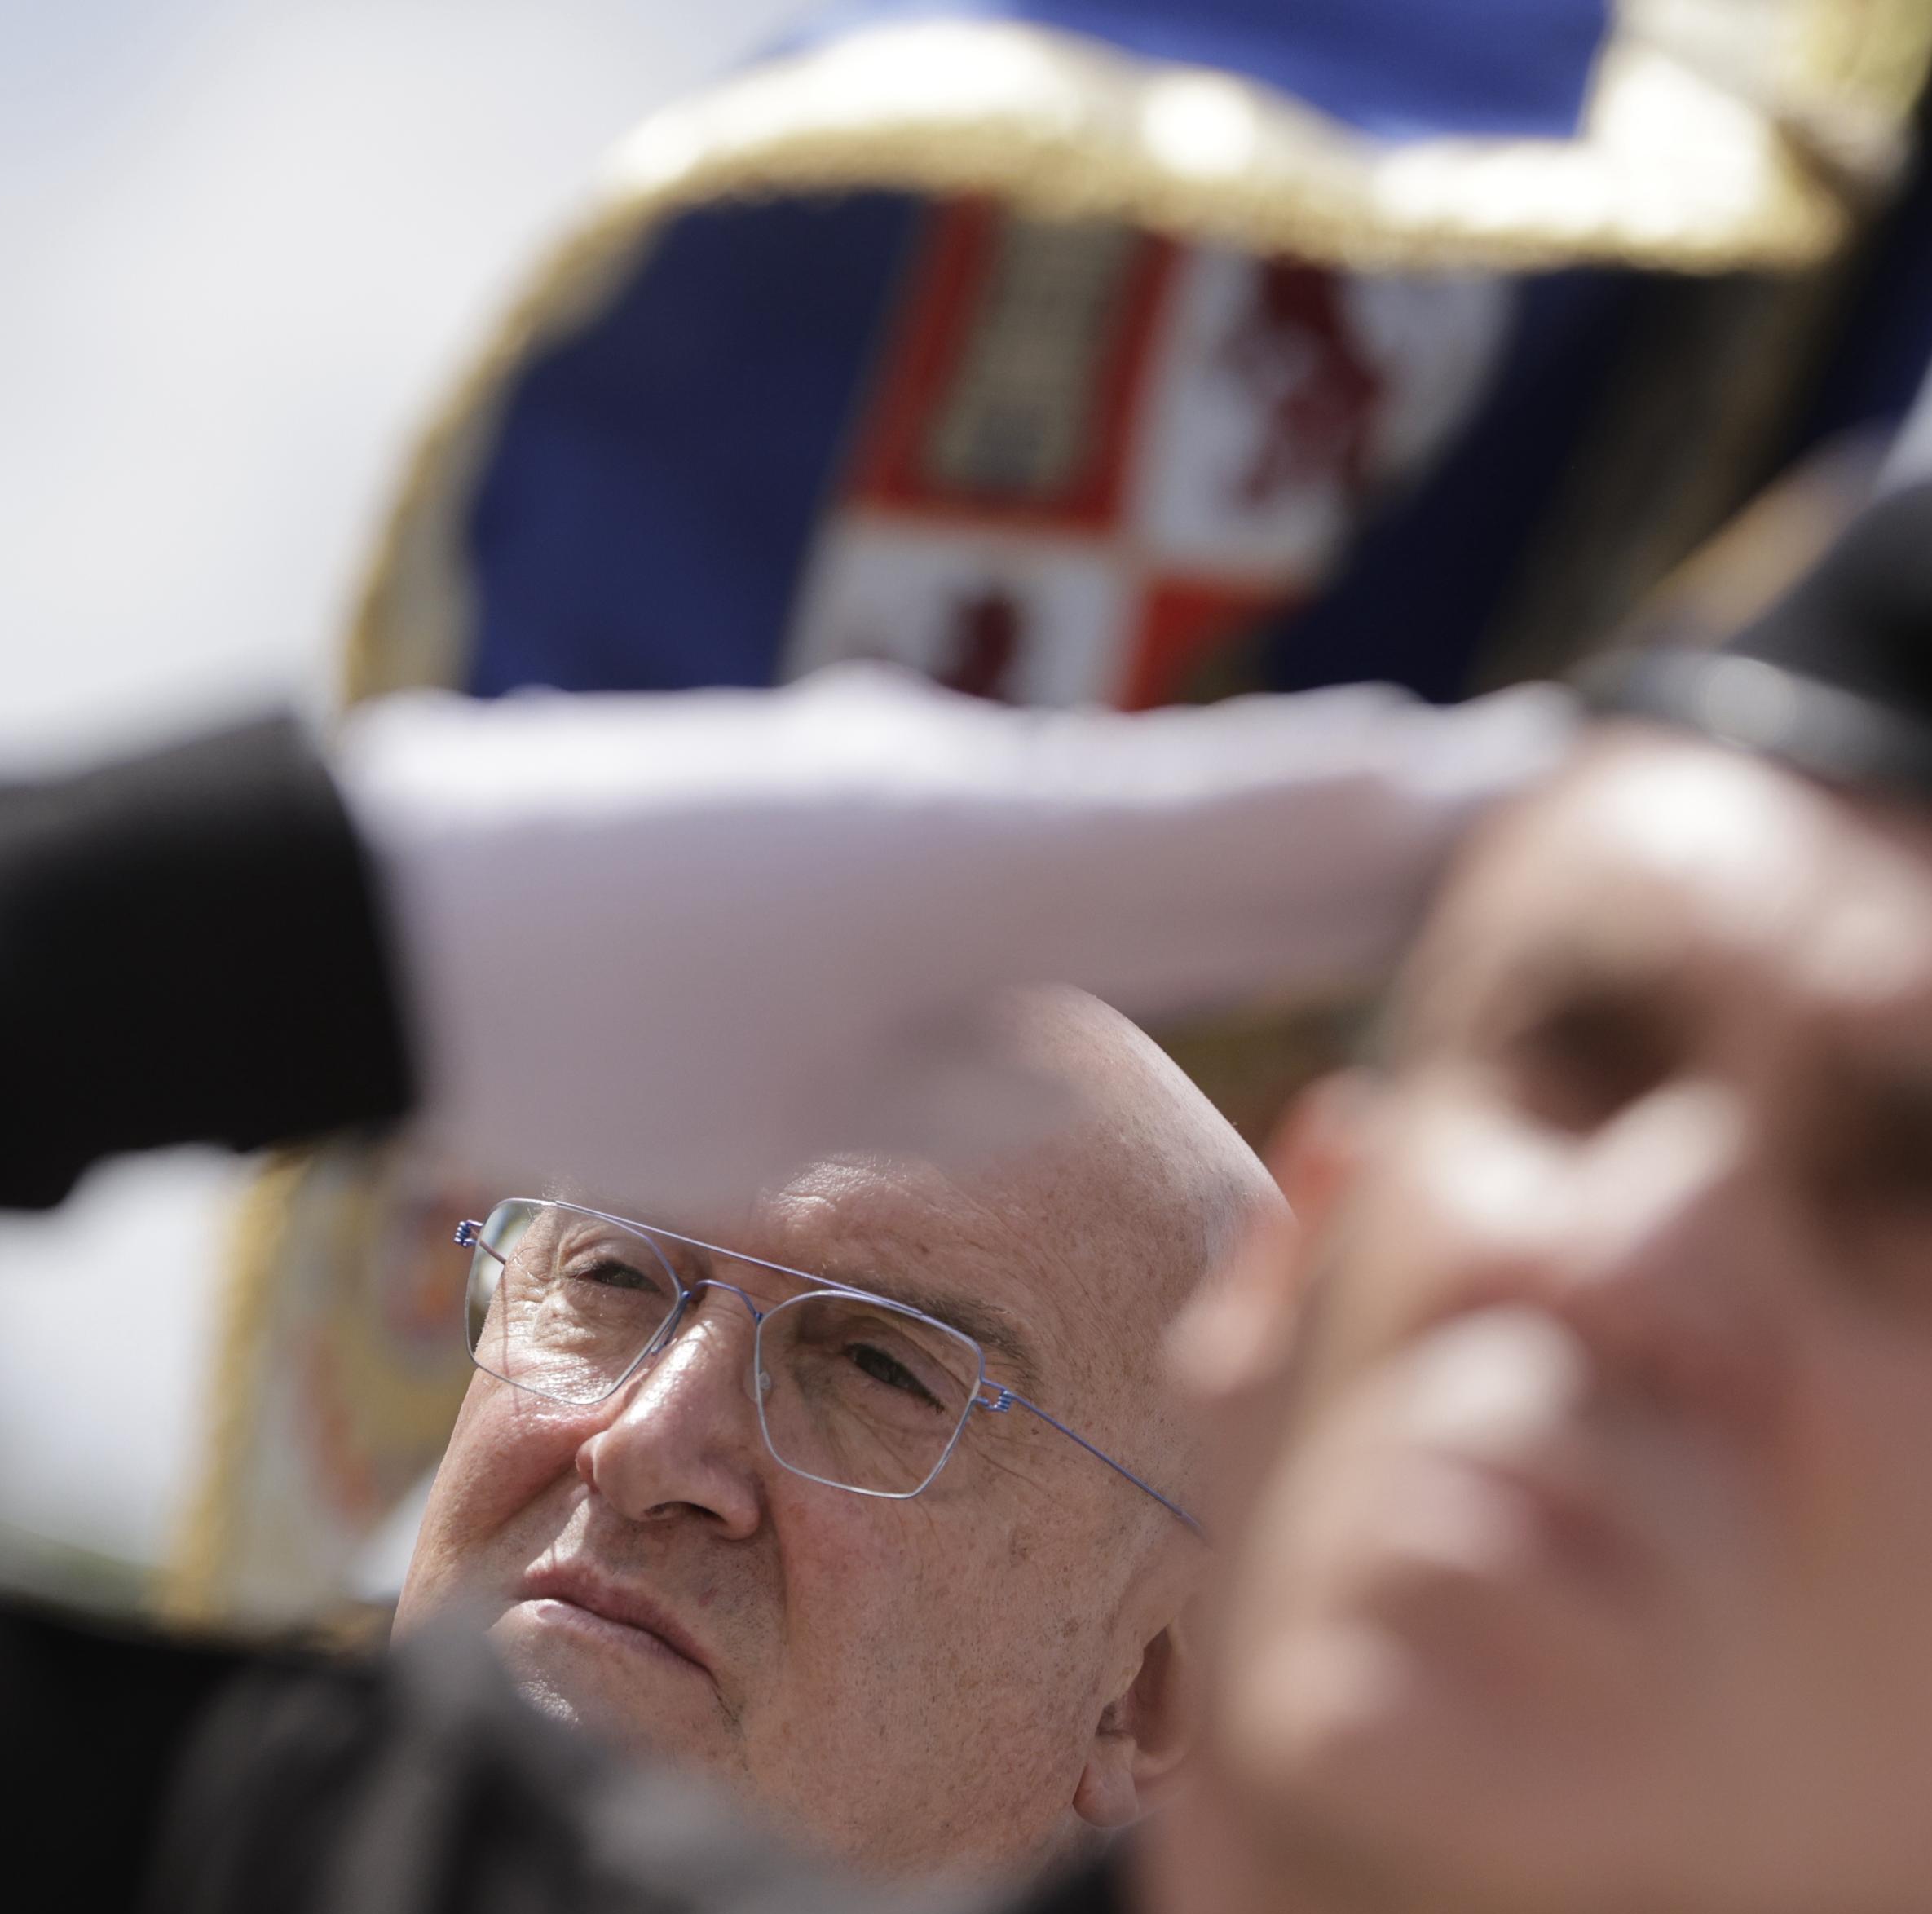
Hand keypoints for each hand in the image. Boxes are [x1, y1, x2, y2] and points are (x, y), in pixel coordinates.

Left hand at [341, 666, 1571, 1218]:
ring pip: (1116, 804)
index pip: (1262, 831)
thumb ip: (960, 1087)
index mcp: (996, 870)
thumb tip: (1070, 1050)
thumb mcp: (792, 1125)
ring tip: (1374, 800)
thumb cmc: (579, 1044)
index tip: (1557, 786)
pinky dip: (1112, 832)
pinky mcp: (809, 792)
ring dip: (1245, 814)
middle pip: (1217, 798)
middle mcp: (964, 793)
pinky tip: (1129, 845)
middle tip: (1537, 770)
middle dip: (1371, 799)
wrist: (374, 917)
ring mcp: (885, 775)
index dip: (1412, 821)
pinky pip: (1013, 812)